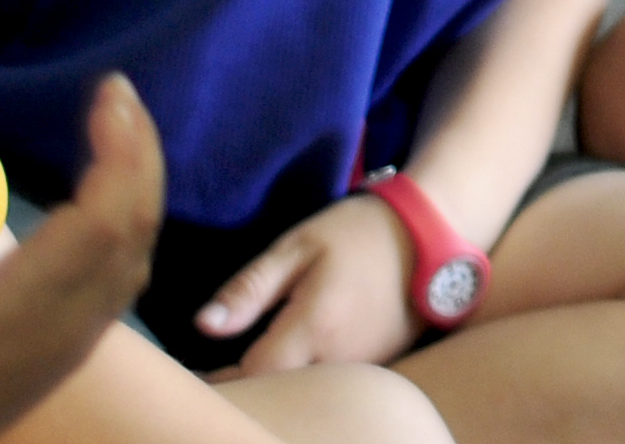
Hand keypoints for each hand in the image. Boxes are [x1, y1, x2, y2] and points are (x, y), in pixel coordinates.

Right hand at [0, 75, 160, 443]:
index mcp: (32, 303)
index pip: (106, 214)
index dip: (120, 149)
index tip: (109, 92)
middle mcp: (75, 318)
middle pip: (136, 224)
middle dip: (139, 150)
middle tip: (119, 92)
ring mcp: (82, 334)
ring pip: (140, 247)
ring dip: (141, 179)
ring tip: (122, 124)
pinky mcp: (77, 342)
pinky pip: (128, 267)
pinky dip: (132, 214)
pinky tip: (113, 189)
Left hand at [194, 194, 420, 374]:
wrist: (432, 232)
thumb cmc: (358, 232)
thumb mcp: (299, 246)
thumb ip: (250, 288)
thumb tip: (202, 327)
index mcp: (314, 327)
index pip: (255, 376)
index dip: (220, 381)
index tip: (192, 374)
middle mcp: (340, 358)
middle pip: (280, 391)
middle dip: (246, 385)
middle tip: (213, 374)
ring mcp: (364, 367)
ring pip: (306, 392)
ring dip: (276, 383)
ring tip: (248, 367)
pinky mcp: (379, 365)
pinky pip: (331, 384)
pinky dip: (305, 378)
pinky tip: (291, 361)